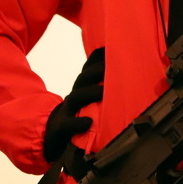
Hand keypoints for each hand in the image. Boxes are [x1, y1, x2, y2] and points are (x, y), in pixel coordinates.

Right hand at [43, 47, 104, 168]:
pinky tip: (88, 122)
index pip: (89, 69)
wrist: (52, 135)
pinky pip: (68, 124)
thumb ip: (105, 89)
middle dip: (97, 70)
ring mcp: (67, 110)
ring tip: (103, 91)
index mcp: (82, 88)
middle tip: (114, 65)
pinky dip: (77, 123)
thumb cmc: (80, 116)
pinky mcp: (61, 127)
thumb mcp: (91, 101)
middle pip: (83, 79)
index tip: (111, 48)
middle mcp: (75, 96)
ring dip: (90, 93)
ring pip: (76, 97)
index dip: (98, 58)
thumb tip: (130, 76)